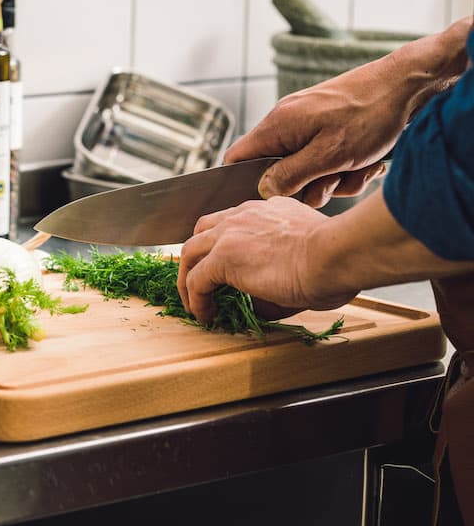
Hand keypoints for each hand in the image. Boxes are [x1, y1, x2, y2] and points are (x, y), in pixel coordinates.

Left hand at [177, 197, 357, 322]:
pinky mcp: (223, 257)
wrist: (338, 254)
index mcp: (266, 210)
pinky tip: (205, 315)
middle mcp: (244, 215)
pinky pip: (196, 280)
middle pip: (202, 232)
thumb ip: (277, 271)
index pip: (231, 222)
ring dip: (187, 280)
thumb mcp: (304, 257)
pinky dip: (195, 299)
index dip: (220, 245)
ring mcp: (230, 233)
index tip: (222, 269)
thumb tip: (258, 304)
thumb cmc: (338, 259)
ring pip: (190, 253)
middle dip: (195, 258)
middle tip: (198, 283)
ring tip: (195, 303)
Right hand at [225, 62, 403, 206]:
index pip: (237, 158)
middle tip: (333, 183)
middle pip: (277, 170)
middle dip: (307, 186)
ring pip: (306, 169)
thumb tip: (263, 189)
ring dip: (333, 178)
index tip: (271, 199)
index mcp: (277, 125)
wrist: (409, 84)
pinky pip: (325, 159)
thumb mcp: (329, 155)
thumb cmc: (370, 114)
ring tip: (361, 168)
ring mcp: (308, 124)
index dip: (244, 183)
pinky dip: (346, 167)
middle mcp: (287, 122)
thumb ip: (290, 175)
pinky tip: (369, 161)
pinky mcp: (328, 127)